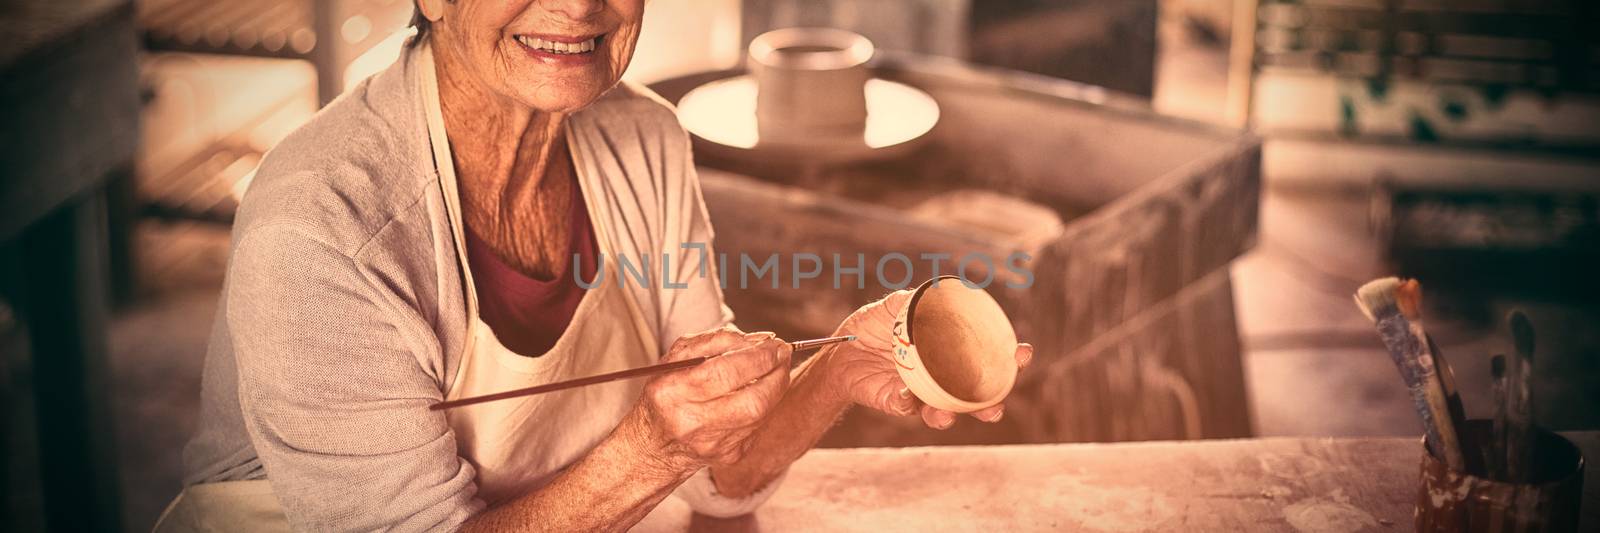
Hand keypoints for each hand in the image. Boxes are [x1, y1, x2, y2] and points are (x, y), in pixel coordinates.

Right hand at [633, 326, 791, 469]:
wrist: (655, 446)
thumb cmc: (667, 393)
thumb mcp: (676, 359)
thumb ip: (713, 341)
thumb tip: (756, 340)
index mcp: (673, 392)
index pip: (725, 372)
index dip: (757, 356)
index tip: (774, 342)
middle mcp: (691, 422)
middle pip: (752, 400)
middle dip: (776, 372)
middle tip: (783, 353)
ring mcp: (712, 444)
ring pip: (761, 414)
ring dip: (776, 386)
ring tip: (777, 367)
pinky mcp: (729, 456)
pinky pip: (758, 425)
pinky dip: (765, 404)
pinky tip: (761, 391)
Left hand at [822, 291, 1032, 428]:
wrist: (842, 350)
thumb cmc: (875, 327)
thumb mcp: (895, 306)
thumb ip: (916, 300)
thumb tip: (937, 293)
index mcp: (951, 353)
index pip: (989, 359)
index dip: (1011, 359)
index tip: (1023, 352)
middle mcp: (943, 378)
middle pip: (978, 396)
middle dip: (993, 403)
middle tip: (997, 404)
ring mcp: (922, 393)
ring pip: (946, 411)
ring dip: (952, 416)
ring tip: (949, 414)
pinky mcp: (898, 402)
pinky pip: (907, 406)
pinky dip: (908, 402)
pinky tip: (905, 393)